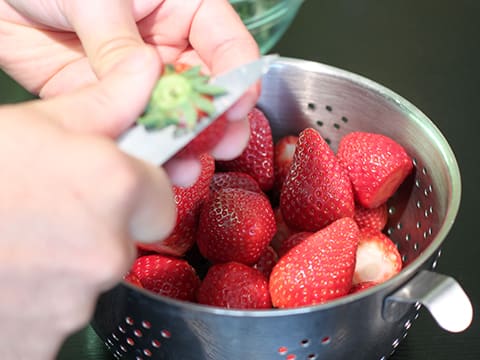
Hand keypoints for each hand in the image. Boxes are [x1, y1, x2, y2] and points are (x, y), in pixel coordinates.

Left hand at [0, 0, 260, 183]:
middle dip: (216, 119)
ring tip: (188, 166)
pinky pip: (131, 127)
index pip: (225, 43)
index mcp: (181, 7)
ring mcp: (138, 77)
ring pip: (170, 115)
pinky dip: (141, 148)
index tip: (240, 105)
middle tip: (225, 144)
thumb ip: (121, 42)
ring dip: (181, 142)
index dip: (238, 75)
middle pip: (204, 88)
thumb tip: (143, 80)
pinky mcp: (108, 100)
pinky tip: (151, 165)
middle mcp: (167, 46)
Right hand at [0, 74, 176, 358]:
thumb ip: (105, 104)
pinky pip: (56, 316)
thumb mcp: (32, 124)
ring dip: (63, 265)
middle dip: (99, 228)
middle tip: (47, 213)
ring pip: (89, 279)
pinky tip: (5, 277)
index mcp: (113, 188)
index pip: (161, 200)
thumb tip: (148, 70)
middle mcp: (106, 251)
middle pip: (125, 241)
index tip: (110, 187)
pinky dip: (36, 302)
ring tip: (14, 245)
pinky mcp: (42, 346)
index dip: (137, 192)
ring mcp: (73, 305)